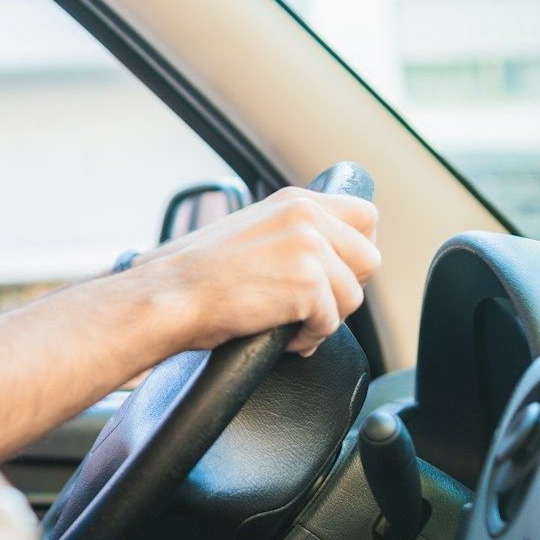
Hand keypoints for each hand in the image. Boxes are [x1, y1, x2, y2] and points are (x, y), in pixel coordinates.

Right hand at [148, 187, 380, 355]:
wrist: (169, 296)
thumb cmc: (195, 275)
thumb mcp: (252, 231)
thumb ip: (292, 233)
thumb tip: (329, 256)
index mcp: (295, 201)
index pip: (365, 216)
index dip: (358, 252)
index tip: (339, 276)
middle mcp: (307, 216)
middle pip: (369, 258)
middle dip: (347, 289)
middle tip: (313, 307)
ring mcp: (309, 247)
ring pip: (354, 296)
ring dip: (327, 319)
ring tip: (292, 327)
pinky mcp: (307, 283)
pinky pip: (332, 323)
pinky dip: (309, 338)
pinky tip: (283, 339)